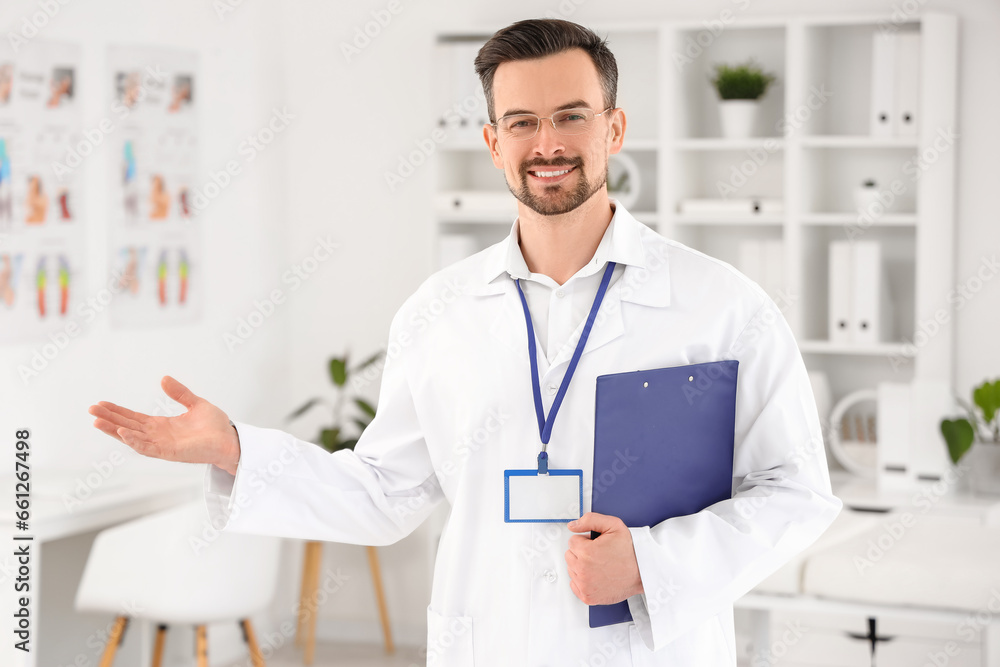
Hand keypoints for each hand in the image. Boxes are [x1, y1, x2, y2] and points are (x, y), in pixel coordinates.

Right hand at [88, 376, 240, 474]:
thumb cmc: (216, 427)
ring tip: (97, 421)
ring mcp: (162, 445)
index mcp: (162, 425)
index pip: (134, 418)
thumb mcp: (195, 404)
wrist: (230, 440)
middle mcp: (159, 436)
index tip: (101, 404)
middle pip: (128, 427)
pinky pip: (147, 448)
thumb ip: (179, 393)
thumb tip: (164, 378)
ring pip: (132, 438)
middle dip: (109, 418)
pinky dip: (134, 441)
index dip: (118, 411)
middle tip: (92, 410)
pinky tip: (121, 432)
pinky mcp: (170, 453)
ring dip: (114, 430)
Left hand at [565, 512, 643, 604]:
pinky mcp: (588, 596)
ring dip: (581, 566)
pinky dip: (582, 580)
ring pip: (571, 569)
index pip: (572, 541)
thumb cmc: (630, 551)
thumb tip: (572, 525)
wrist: (643, 572)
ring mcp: (585, 585)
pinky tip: (596, 576)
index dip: (586, 541)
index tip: (596, 545)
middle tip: (599, 554)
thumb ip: (590, 520)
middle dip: (581, 552)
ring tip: (599, 565)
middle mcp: (583, 570)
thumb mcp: (614, 525)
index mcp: (586, 552)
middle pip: (569, 555)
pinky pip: (574, 585)